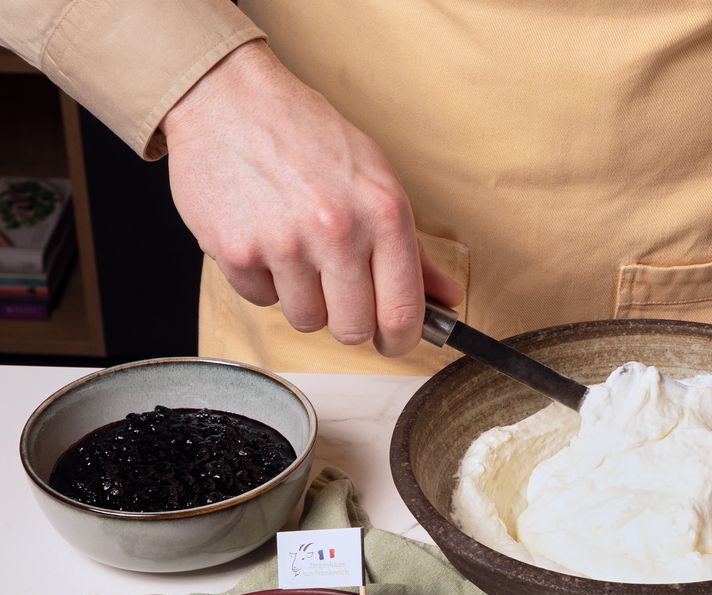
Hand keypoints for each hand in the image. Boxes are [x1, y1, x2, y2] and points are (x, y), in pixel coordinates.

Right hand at [161, 41, 461, 355]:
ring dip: (304, 298)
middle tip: (338, 290)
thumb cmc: (308, 137)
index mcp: (384, 213)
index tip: (393, 342)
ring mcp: (285, 244)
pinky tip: (264, 239)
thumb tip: (447, 298)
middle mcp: (338, 231)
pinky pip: (261, 300)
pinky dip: (264, 280)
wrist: (228, 99)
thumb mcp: (376, 181)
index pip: (403, 312)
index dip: (400, 340)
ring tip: (298, 252)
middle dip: (348, 319)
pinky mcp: (237, 252)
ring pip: (306, 319)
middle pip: (352, 328)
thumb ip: (413, 249)